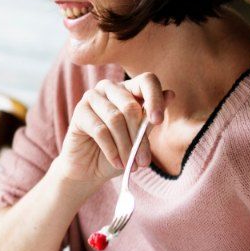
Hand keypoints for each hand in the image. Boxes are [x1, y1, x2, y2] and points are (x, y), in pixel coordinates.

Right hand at [56, 73, 172, 184]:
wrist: (89, 169)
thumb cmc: (117, 152)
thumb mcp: (139, 138)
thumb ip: (150, 118)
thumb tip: (170, 94)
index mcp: (128, 89)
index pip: (147, 81)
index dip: (155, 99)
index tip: (158, 121)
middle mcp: (109, 88)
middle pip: (130, 105)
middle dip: (139, 137)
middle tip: (144, 161)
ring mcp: (92, 97)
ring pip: (115, 119)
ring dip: (126, 146)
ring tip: (131, 165)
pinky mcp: (79, 112)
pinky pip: (100, 130)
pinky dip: (112, 150)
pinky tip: (118, 163)